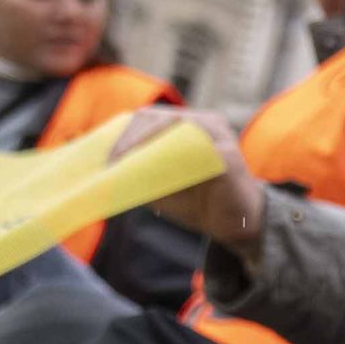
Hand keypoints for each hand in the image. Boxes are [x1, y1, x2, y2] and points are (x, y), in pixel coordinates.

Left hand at [115, 105, 264, 250]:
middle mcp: (206, 123)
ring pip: (172, 126)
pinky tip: (152, 171)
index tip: (106, 155)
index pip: (148, 117)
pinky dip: (168, 158)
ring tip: (124, 162)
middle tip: (112, 159)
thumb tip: (108, 170)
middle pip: (156, 117)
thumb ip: (141, 174)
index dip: (123, 132)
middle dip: (129, 136)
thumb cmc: (199, 204)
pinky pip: (193, 150)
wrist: (239, 226)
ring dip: (144, 142)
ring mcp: (218, 136)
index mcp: (190, 126)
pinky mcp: (226, 156)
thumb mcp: (163, 186)